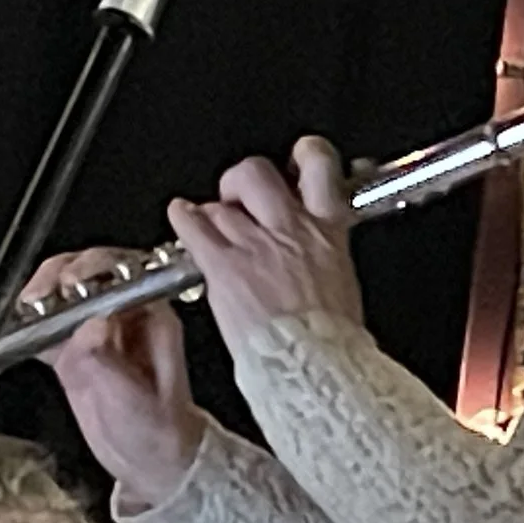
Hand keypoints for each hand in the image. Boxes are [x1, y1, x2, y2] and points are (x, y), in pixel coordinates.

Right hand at [23, 246, 206, 509]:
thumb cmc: (159, 433)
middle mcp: (123, 316)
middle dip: (55, 277)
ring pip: (60, 294)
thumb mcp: (136, 403)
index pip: (121, 272)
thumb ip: (111, 366)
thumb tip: (91, 328)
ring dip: (35, 297)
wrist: (149, 462)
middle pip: (85, 273)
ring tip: (18, 310)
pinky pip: (43, 325)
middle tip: (35, 299)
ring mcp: (95, 330)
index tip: (69, 284)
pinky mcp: (70, 350)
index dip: (92, 270)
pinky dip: (22, 323)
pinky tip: (7, 322)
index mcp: (152, 317)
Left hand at [169, 136, 364, 352]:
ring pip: (220, 204)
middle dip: (241, 180)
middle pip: (255, 173)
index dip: (303, 155)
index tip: (296, 162)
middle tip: (238, 196)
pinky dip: (183, 219)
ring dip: (211, 213)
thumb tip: (317, 255)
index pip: (318, 164)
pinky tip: (181, 218)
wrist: (315, 368)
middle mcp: (289, 228)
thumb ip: (323, 259)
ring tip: (207, 224)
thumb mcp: (342, 286)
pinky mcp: (224, 266)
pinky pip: (194, 226)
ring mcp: (254, 245)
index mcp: (327, 231)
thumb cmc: (332, 343)